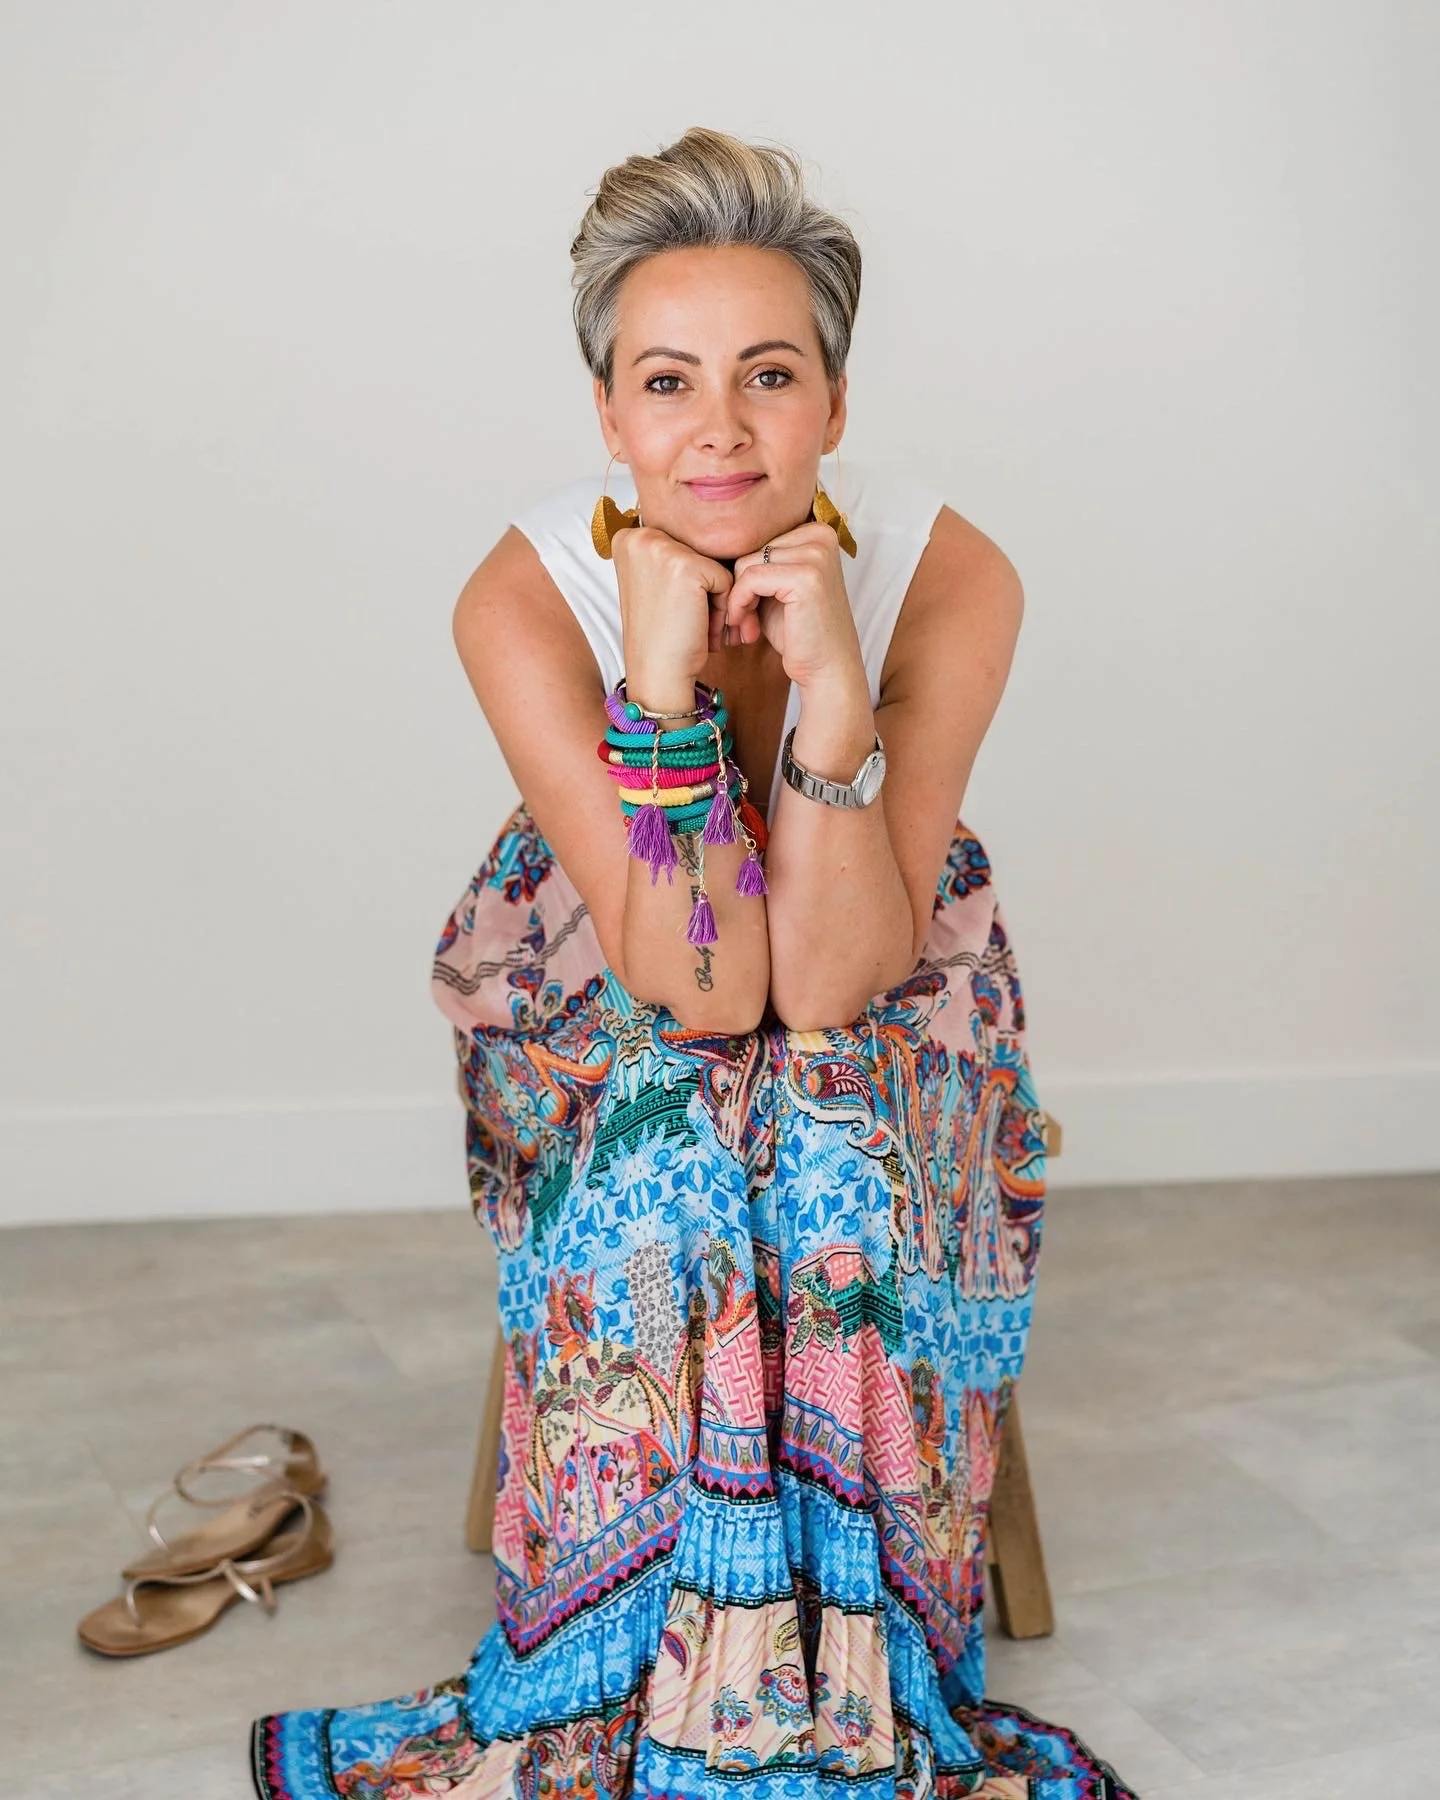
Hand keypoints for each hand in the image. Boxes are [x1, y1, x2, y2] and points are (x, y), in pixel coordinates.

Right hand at [612, 525, 732, 703]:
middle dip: (705, 591)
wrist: (657, 676)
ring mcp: (662, 549)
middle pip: (702, 554)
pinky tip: (701, 628)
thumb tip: (716, 533)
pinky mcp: (686, 568)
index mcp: (629, 538)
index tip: (673, 610)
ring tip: (696, 627)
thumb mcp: (656, 584)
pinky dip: (722, 608)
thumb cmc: (661, 638)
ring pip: (716, 567)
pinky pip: (726, 580)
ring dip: (716, 601)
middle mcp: (640, 537)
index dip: (690, 583)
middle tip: (689, 624)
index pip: (687, 545)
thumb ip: (673, 556)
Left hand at [720, 522, 864, 690]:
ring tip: (748, 627)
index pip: (759, 540)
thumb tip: (719, 543)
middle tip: (746, 623)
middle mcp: (821, 536)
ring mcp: (816, 554)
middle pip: (751, 549)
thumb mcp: (778, 587)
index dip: (745, 576)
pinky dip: (739, 605)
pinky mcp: (806, 576)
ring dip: (738, 599)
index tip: (746, 608)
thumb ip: (761, 562)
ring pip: (746, 563)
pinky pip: (750, 579)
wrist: (826, 669)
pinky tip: (748, 629)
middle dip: (741, 588)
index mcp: (817, 532)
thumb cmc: (799, 632)